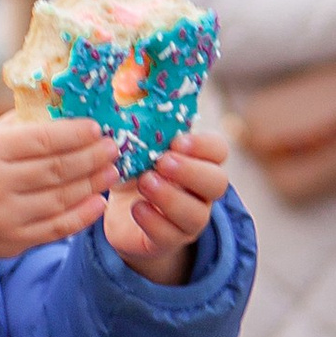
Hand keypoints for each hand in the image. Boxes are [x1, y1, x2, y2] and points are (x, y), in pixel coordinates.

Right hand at [0, 113, 114, 302]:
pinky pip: (55, 228)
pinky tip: (97, 201)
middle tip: (116, 147)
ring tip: (113, 171)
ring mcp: (5, 216)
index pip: (42, 139)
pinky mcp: (11, 242)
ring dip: (93, 183)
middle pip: (57, 168)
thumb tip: (54, 108)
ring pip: (62, 198)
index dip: (75, 133)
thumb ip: (12, 128)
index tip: (97, 127)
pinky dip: (81, 215)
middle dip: (92, 156)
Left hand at [102, 129, 228, 284]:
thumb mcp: (134, 149)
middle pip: (217, 182)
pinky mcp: (168, 240)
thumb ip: (137, 130)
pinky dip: (153, 221)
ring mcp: (188, 219)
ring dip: (171, 197)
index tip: (177, 141)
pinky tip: (137, 209)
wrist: (121, 216)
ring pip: (197, 213)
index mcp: (196, 162)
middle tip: (162, 162)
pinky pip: (170, 235)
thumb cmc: (132, 172)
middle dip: (190, 171)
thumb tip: (118, 96)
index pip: (218, 150)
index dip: (203, 146)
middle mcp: (200, 191)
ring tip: (145, 183)